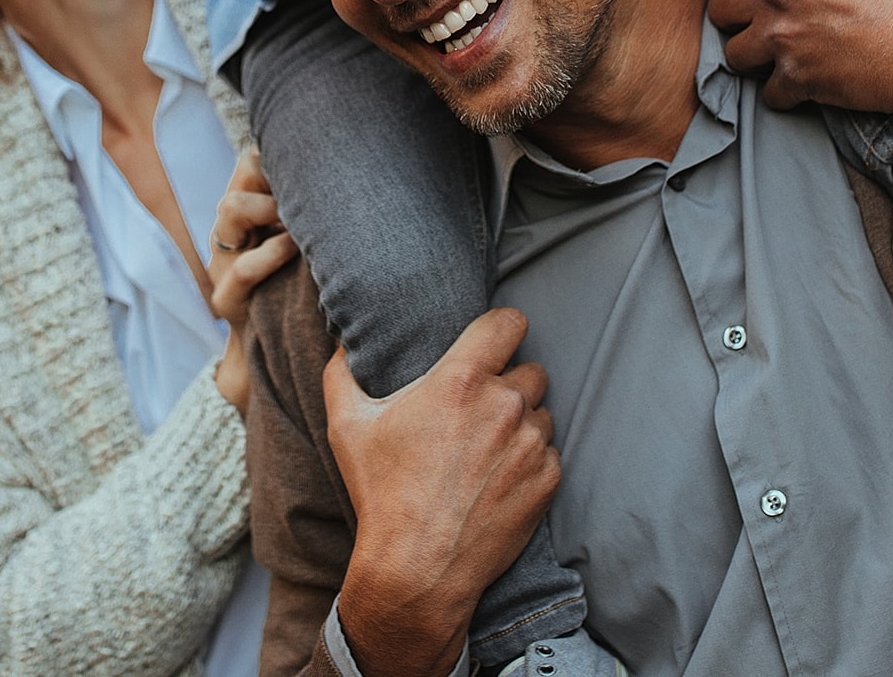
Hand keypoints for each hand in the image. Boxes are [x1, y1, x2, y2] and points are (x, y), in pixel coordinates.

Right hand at [209, 149, 297, 413]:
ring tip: (297, 219)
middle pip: (241, 175)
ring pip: (230, 209)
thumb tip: (362, 174)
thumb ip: (315, 214)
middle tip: (303, 190)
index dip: (277, 158)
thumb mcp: (306, 244)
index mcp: (245, 214)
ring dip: (268, 206)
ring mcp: (222, 263)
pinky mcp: (226, 300)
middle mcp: (228, 232)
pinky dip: (273, 252)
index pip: (249, 163)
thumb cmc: (303, 289)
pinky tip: (296, 250)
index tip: (313, 168)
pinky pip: (245, 266)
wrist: (277, 354)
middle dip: (271, 177)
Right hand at [327, 308, 559, 676]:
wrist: (416, 570)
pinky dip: (532, 460)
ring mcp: (529, 444)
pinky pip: (550, 452)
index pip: (511, 322)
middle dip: (510, 382)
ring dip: (522, 422)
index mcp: (460, 379)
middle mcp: (503, 405)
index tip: (493, 342)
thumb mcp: (347, 426)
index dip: (504, 328)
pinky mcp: (546, 481)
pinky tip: (500, 477)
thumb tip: (341, 343)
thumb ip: (342, 372)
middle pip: (531, 369)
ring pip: (541, 412)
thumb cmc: (381, 494)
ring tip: (489, 447)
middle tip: (481, 407)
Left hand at [702, 0, 892, 110]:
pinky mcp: (797, 78)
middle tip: (759, 23)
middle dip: (735, 18)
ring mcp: (783, 38)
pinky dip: (783, 93)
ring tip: (779, 57)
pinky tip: (803, 87)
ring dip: (753, 57)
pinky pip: (767, 93)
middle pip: (718, 8)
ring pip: (733, 54)